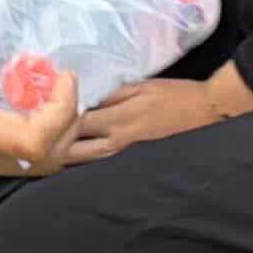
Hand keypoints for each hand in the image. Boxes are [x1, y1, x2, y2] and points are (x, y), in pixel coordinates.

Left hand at [64, 67, 252, 165]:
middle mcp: (119, 143)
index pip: (77, 123)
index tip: (47, 114)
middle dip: (58, 146)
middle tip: (44, 138)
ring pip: (88, 164)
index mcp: (119, 119)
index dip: (59, 119)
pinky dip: (90, 164)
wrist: (209, 113)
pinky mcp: (136, 163)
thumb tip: (84, 98)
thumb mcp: (143, 85)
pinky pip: (105, 166)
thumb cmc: (176, 95)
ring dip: (70, 158)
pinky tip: (81, 159)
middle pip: (76, 152)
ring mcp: (127, 157)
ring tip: (55, 151)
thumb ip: (112, 94)